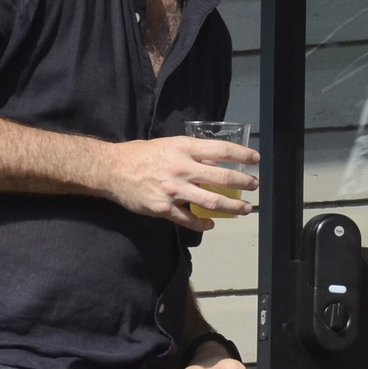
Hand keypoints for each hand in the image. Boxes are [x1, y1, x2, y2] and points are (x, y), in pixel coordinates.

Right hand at [98, 136, 258, 229]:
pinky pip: (189, 220)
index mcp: (184, 148)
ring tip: (245, 209)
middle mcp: (182, 168)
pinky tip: (211, 224)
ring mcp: (174, 190)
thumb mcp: (169, 145)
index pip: (221, 151)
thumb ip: (191, 153)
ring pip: (212, 202)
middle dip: (244, 183)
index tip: (256, 160)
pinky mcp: (164, 208)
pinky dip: (203, 223)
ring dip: (233, 207)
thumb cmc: (140, 154)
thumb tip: (215, 162)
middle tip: (254, 186)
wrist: (112, 169)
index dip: (242, 156)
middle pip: (222, 178)